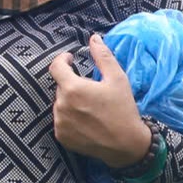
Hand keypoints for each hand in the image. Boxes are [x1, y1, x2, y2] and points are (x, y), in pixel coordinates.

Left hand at [48, 36, 152, 166]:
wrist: (126, 145)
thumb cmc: (123, 109)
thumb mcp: (118, 79)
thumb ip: (103, 56)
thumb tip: (94, 38)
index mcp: (72, 88)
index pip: (55, 66)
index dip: (62, 59)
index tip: (71, 59)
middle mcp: (61, 105)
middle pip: (61, 86)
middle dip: (73, 84)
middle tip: (93, 90)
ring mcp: (59, 122)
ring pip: (61, 104)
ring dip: (71, 101)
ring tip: (91, 108)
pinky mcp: (61, 136)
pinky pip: (61, 120)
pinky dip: (70, 118)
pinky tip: (87, 122)